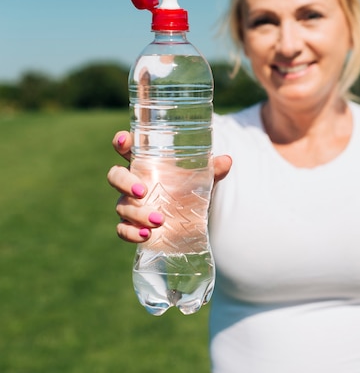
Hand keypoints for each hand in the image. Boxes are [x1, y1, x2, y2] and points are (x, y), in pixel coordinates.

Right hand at [107, 131, 232, 242]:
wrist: (193, 216)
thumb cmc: (191, 188)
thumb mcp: (203, 178)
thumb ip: (213, 169)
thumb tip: (226, 161)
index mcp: (146, 162)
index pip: (126, 147)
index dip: (121, 141)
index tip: (125, 141)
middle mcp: (134, 181)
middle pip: (116, 176)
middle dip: (124, 182)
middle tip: (143, 191)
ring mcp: (130, 204)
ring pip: (121, 206)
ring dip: (137, 213)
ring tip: (159, 220)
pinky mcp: (132, 224)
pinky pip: (122, 229)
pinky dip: (131, 233)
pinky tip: (146, 234)